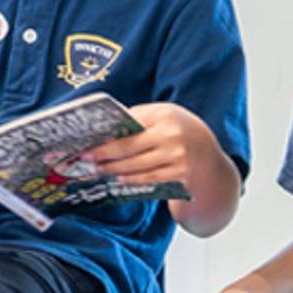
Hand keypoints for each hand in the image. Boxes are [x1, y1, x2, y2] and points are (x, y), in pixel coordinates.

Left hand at [84, 103, 214, 191]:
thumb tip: (106, 131)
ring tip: (99, 169)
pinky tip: (119, 177)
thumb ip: (138, 118)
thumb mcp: (162, 114)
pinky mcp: (179, 174)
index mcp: (164, 115)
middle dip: (104, 155)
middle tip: (87, 159)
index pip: (129, 127)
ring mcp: (176, 156)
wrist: (205, 149)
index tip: (88, 144)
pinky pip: (149, 178)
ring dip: (114, 169)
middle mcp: (171, 135)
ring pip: (137, 166)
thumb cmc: (177, 127)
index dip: (107, 138)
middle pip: (129, 148)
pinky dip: (132, 178)